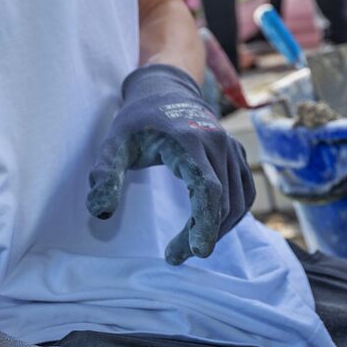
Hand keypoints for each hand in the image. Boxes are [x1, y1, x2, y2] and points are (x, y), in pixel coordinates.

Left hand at [87, 63, 253, 264]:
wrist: (166, 91)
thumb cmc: (137, 122)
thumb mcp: (113, 144)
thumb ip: (105, 175)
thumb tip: (101, 213)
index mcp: (189, 141)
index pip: (207, 189)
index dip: (205, 223)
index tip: (195, 252)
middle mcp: (218, 143)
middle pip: (223, 200)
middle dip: (204, 234)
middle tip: (174, 256)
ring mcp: (231, 148)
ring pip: (239, 200)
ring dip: (220, 228)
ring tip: (190, 246)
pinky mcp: (236, 155)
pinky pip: (245, 191)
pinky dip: (233, 214)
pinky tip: (212, 228)